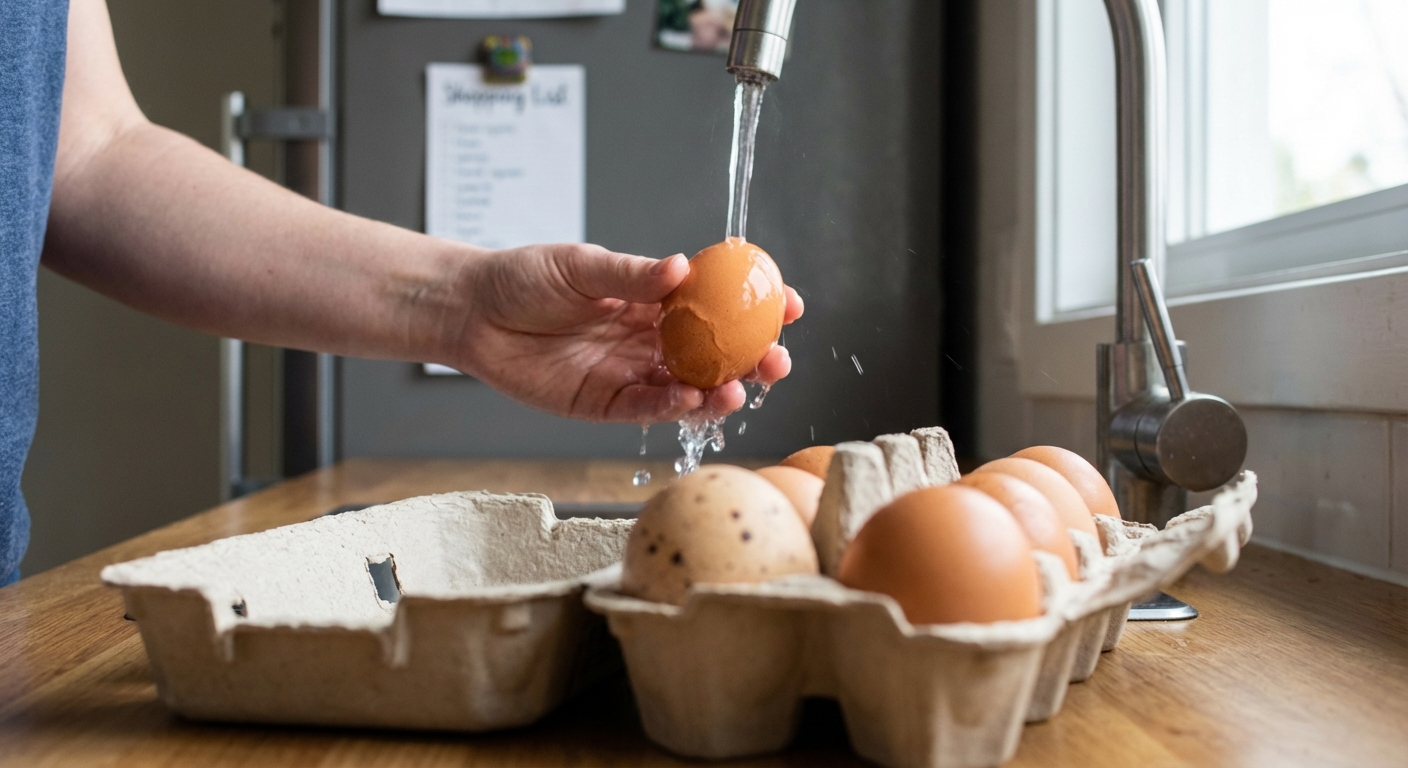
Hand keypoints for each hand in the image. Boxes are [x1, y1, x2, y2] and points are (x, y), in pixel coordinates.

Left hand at [447, 243, 802, 423]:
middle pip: (715, 354)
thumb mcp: (578, 266)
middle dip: (752, 359)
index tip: (788, 302)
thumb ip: (629, 274)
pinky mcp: (604, 404)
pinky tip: (691, 400)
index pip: (717, 304)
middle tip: (777, 361)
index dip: (756, 305)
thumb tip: (680, 269)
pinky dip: (671, 408)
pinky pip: (646, 410)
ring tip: (738, 388)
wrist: (473, 313)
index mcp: (654, 299)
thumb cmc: (524, 279)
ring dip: (718, 392)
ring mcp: (631, 373)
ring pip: (689, 388)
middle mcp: (651, 339)